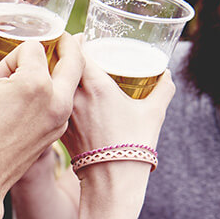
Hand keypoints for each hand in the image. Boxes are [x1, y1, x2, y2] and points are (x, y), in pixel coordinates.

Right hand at [0, 23, 81, 193]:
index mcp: (35, 84)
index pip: (33, 48)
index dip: (11, 56)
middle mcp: (56, 100)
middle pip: (73, 59)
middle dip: (67, 46)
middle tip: (65, 37)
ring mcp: (60, 119)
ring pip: (70, 82)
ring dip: (59, 71)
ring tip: (44, 68)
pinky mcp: (57, 133)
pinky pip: (64, 102)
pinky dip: (56, 92)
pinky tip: (38, 95)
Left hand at [60, 33, 174, 159]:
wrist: (112, 181)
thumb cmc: (135, 145)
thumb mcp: (154, 113)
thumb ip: (162, 89)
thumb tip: (167, 74)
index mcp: (96, 86)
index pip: (76, 50)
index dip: (75, 40)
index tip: (79, 37)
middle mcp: (74, 97)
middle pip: (59, 64)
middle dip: (62, 54)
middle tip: (71, 51)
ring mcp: (64, 113)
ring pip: (53, 85)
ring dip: (56, 75)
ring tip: (67, 72)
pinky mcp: (59, 129)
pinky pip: (54, 104)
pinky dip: (56, 96)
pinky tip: (65, 97)